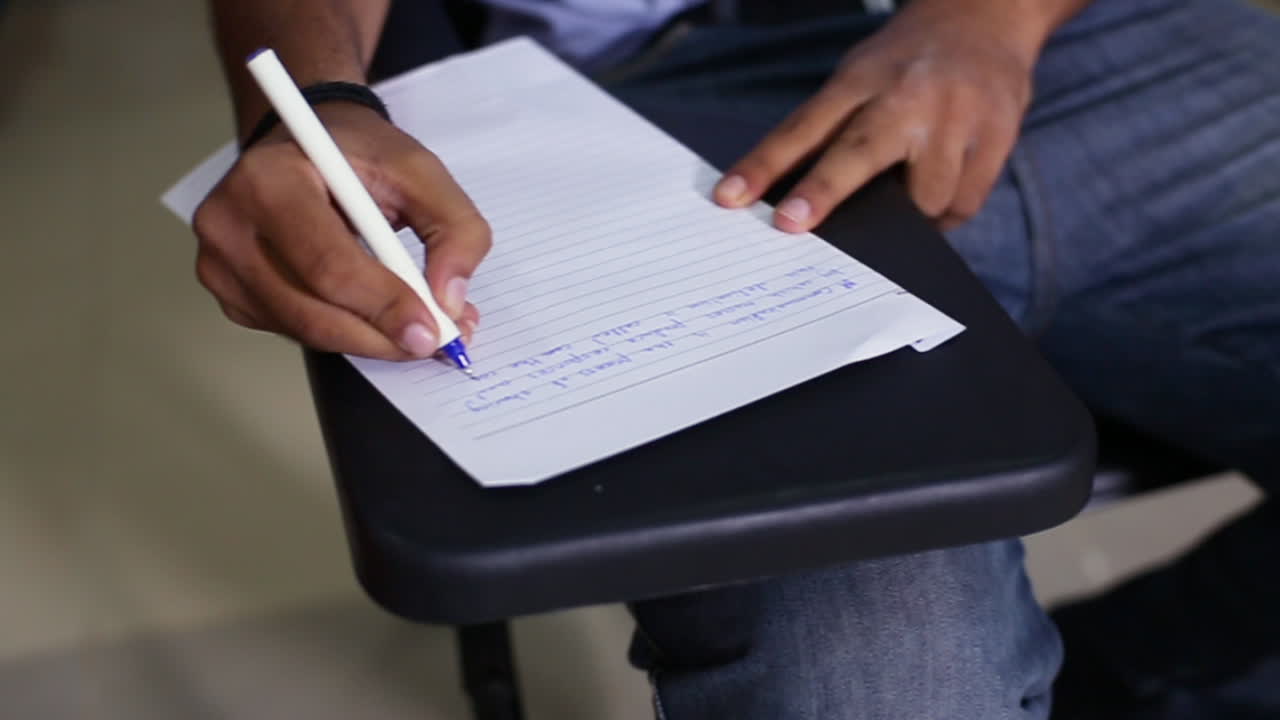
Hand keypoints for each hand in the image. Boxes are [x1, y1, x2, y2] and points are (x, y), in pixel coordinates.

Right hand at [193, 103, 488, 359]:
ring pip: (307, 332)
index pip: (327, 264)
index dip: (384, 305)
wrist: (307, 145)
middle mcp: (228, 224)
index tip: (432, 330)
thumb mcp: (419, 170)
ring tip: (419, 328)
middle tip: (438, 342)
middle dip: (383, 336)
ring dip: (371, 340)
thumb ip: (454, 228)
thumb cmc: (357, 154)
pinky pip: (296, 333)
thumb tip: (449, 301)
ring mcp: (221, 266)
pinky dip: (345, 334)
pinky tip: (374, 316)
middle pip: (313, 311)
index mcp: (268, 180)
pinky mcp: (232, 295)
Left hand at [715, 0, 1047, 230]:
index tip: (729, 198)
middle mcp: (907, 96)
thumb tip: (797, 203)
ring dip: (908, 219)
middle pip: (858, 151)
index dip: (763, 165)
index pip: (802, 127)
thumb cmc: (906, 62)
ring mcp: (956, 116)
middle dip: (822, 191)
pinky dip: (945, 215)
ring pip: (924, 197)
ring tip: (901, 215)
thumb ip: (833, 128)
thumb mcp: (860, 75)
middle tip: (789, 225)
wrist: (986, 15)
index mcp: (862, 79)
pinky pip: (963, 202)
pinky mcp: (997, 136)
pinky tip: (936, 207)